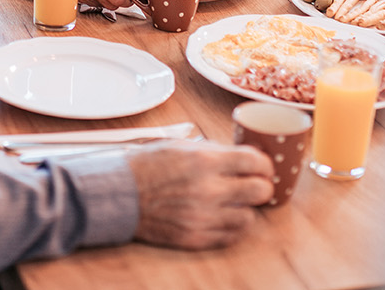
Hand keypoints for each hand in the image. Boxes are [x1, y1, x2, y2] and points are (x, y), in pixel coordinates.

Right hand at [126, 141, 273, 249]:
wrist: (119, 194)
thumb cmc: (148, 166)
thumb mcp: (182, 146)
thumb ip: (216, 151)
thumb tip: (245, 155)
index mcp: (204, 161)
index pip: (256, 162)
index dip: (265, 163)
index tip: (263, 166)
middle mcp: (208, 190)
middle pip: (260, 191)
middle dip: (262, 185)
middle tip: (256, 184)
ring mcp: (203, 217)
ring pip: (249, 217)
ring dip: (245, 208)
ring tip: (234, 202)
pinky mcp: (196, 238)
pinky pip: (231, 236)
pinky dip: (231, 227)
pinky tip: (222, 216)